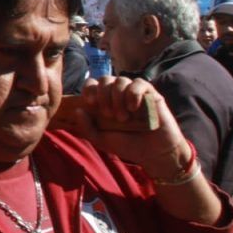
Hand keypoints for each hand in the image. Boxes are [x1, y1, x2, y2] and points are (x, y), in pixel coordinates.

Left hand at [73, 77, 190, 179]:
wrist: (155, 153)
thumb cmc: (128, 146)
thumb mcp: (102, 140)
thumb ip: (87, 127)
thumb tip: (77, 110)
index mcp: (105, 101)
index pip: (92, 84)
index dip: (89, 89)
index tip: (90, 103)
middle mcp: (119, 94)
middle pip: (105, 79)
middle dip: (104, 96)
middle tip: (110, 115)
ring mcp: (135, 93)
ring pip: (121, 79)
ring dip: (118, 97)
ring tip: (123, 118)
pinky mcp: (151, 94)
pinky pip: (139, 83)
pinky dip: (133, 93)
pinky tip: (134, 108)